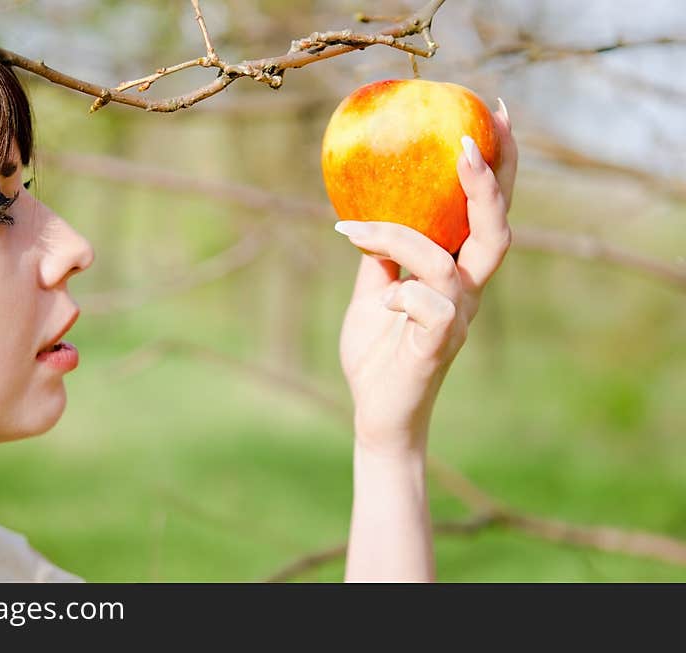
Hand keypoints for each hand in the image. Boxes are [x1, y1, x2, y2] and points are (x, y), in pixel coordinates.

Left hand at [337, 100, 517, 455]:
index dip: (496, 169)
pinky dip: (396, 295)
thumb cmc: (379, 353)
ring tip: (355, 232)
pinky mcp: (438, 346)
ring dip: (399, 239)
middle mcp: (466, 294)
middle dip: (486, 184)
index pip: (484, 215)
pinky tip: (380, 306)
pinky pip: (425, 306)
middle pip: (495, 232)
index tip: (493, 115)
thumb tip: (367, 214)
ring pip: (446, 264)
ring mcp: (457, 320)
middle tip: (467, 138)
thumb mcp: (372, 293)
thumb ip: (381, 257)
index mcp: (455, 276)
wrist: (375, 413)